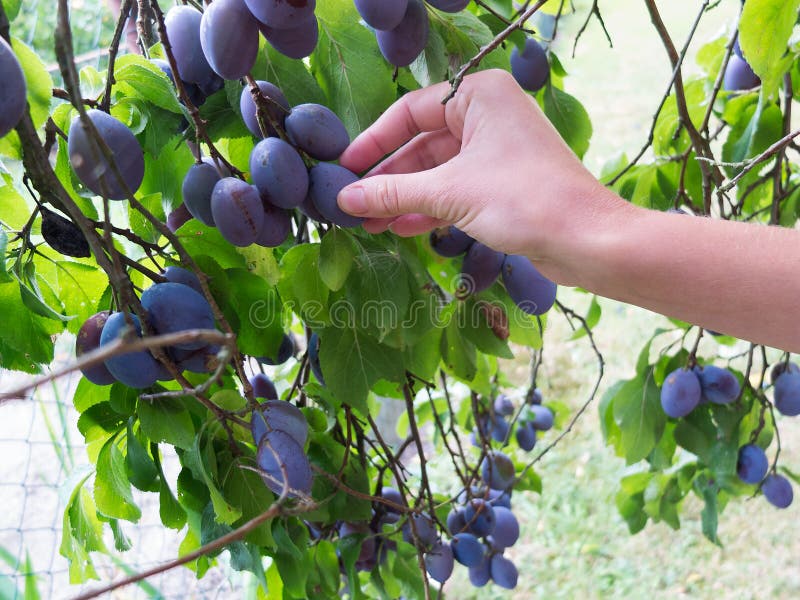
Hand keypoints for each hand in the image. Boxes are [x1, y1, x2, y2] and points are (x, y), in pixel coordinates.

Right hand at [336, 69, 623, 283]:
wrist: (587, 240)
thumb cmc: (525, 200)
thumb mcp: (449, 192)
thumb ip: (394, 193)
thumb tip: (346, 199)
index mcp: (480, 96)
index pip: (411, 111)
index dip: (375, 141)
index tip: (345, 168)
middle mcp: (489, 116)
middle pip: (423, 143)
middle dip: (389, 177)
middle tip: (353, 203)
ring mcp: (498, 151)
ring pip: (438, 170)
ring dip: (405, 197)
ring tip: (369, 223)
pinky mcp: (504, 183)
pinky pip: (455, 189)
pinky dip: (429, 208)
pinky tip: (401, 227)